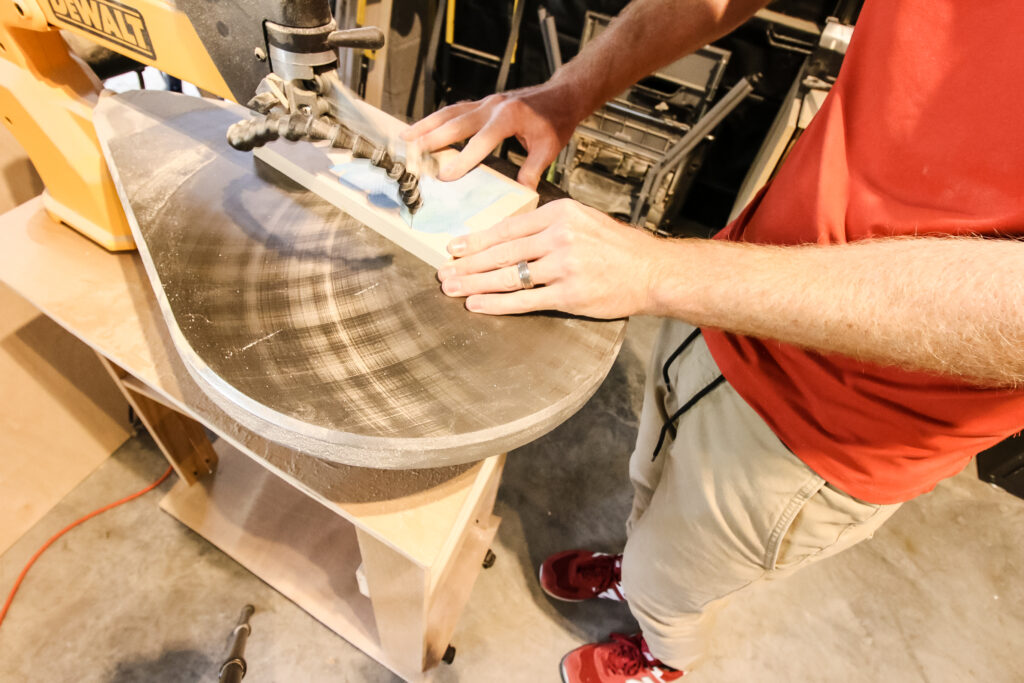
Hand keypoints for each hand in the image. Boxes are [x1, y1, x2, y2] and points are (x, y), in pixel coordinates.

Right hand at [402, 83, 580, 188]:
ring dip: (425, 125)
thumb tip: (521, 191)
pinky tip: (423, 128)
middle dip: (430, 139)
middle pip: (454, 123)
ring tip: (405, 137)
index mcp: (508, 118)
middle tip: (410, 153)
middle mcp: (492, 107)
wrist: (561, 95)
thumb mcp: (548, 148)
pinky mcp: (483, 104)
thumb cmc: (556, 119)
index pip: (480, 142)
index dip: (461, 160)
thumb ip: (532, 169)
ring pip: (449, 113)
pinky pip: (454, 110)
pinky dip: (436, 120)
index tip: (444, 176)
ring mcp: (485, 103)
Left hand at [436, 198, 668, 317]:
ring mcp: (564, 266)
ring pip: (508, 276)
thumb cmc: (617, 248)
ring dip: (474, 284)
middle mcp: (559, 237)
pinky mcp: (569, 294)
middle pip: (502, 252)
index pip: (508, 228)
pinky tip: (477, 304)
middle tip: (444, 271)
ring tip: (452, 288)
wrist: (652, 271)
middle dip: (468, 264)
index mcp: (560, 214)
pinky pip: (524, 300)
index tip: (454, 247)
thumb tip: (507, 238)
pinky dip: (497, 303)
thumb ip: (548, 226)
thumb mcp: (583, 221)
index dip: (477, 240)